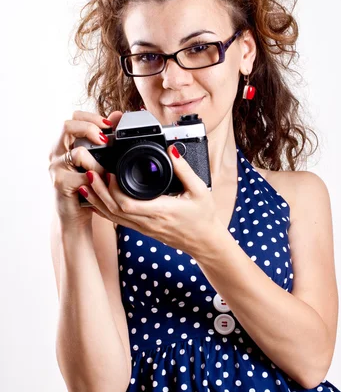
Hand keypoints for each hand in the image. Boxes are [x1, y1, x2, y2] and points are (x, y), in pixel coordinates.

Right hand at [48, 109, 122, 228]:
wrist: (74, 215)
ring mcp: (56, 167)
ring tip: (105, 171)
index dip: (91, 118)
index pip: (73, 118)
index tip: (109, 125)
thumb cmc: (87, 186)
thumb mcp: (96, 161)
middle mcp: (56, 152)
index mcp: (64, 143)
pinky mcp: (60, 183)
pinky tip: (101, 184)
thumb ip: (103, 139)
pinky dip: (97, 178)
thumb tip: (118, 115)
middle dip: (90, 128)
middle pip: (67, 126)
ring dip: (97, 161)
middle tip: (105, 139)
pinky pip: (83, 175)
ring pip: (78, 152)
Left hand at [81, 144, 219, 254]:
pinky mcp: (141, 229)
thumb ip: (184, 169)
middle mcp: (148, 221)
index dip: (113, 189)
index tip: (108, 171)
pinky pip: (117, 220)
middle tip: (89, 170)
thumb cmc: (203, 216)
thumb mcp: (199, 190)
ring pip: (112, 216)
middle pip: (114, 208)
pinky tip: (94, 199)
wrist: (204, 241)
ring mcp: (143, 227)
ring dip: (96, 199)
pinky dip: (103, 209)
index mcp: (161, 211)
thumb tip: (172, 149)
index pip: (129, 203)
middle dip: (98, 190)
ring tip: (85, 182)